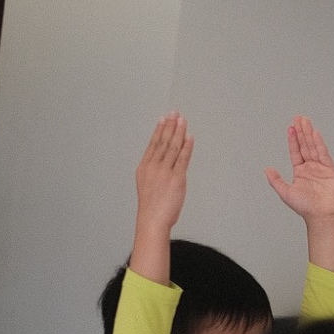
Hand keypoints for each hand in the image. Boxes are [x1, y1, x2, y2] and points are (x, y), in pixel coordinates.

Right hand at [135, 113, 191, 236]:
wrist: (152, 219)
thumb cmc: (151, 207)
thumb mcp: (147, 184)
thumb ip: (155, 172)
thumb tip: (164, 163)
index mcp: (144, 167)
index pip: (153, 144)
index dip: (159, 130)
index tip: (163, 119)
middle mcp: (153, 167)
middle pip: (163, 141)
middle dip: (169, 126)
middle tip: (174, 113)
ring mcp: (164, 171)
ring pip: (172, 147)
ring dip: (179, 132)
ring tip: (182, 120)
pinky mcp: (176, 178)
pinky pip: (183, 158)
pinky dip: (187, 147)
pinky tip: (189, 137)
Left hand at [265, 116, 333, 223]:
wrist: (320, 215)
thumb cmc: (305, 207)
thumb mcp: (285, 192)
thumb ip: (276, 180)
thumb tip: (267, 169)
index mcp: (301, 171)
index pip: (296, 151)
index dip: (293, 140)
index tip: (291, 128)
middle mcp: (311, 167)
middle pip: (305, 145)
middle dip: (301, 131)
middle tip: (299, 118)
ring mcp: (321, 167)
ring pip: (314, 147)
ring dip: (309, 133)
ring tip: (306, 121)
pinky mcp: (330, 170)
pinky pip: (323, 154)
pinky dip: (319, 143)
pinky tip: (315, 134)